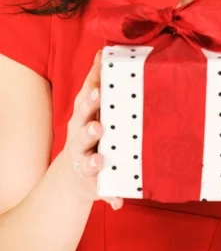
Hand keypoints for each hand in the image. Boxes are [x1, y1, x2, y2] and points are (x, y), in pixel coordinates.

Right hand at [61, 49, 123, 210]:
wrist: (74, 175)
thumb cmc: (90, 131)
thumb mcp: (91, 109)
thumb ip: (98, 84)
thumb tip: (103, 50)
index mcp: (83, 117)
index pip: (86, 101)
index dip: (91, 91)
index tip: (98, 83)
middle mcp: (80, 138)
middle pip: (83, 128)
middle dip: (89, 123)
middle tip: (97, 122)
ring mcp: (84, 161)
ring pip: (88, 159)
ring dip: (94, 159)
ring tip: (100, 158)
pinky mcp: (92, 183)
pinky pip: (102, 190)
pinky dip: (109, 195)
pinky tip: (116, 200)